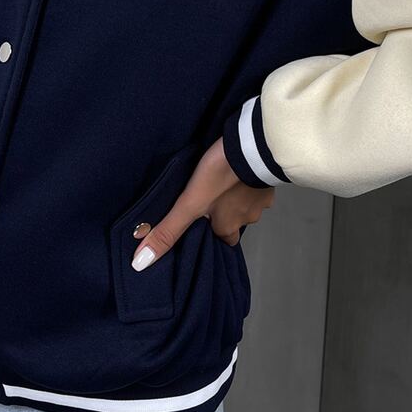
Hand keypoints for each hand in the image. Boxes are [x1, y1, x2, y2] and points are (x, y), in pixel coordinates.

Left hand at [131, 137, 274, 270]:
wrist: (251, 147)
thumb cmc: (220, 177)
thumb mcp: (188, 205)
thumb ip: (168, 231)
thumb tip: (142, 263)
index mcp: (229, 227)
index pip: (223, 240)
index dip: (213, 234)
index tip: (202, 226)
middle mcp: (248, 218)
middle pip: (235, 222)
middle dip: (224, 213)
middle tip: (210, 200)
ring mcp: (261, 199)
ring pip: (246, 204)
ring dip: (236, 196)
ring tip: (222, 182)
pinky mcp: (268, 180)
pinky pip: (257, 185)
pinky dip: (248, 181)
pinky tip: (238, 170)